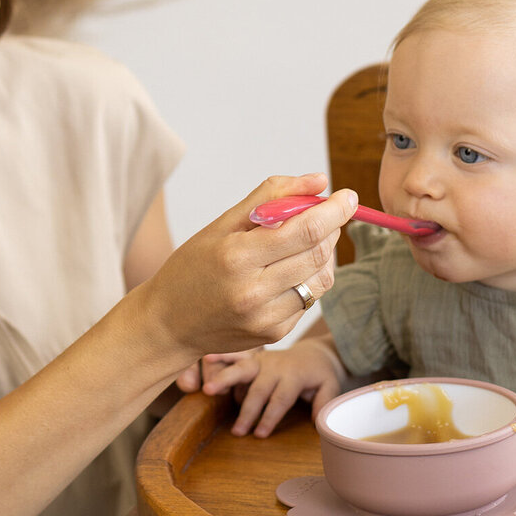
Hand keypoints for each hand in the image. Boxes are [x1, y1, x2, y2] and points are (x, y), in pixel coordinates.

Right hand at [138, 174, 356, 361]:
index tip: (347, 196)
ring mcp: (266, 318)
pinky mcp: (274, 334)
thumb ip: (270, 197)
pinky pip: (308, 300)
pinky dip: (307, 280)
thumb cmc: (193, 267)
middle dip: (331, 228)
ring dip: (323, 255)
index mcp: (237, 257)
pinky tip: (285, 274)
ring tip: (302, 244)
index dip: (334, 210)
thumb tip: (319, 180)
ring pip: (321, 279)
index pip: (305, 230)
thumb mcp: (222, 224)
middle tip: (324, 215)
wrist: (168, 324)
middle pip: (319, 252)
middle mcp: (253, 291)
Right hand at [201, 337, 346, 436]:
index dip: (270, 417)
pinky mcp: (254, 357)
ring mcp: (262, 359)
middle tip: (237, 432)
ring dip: (224, 379)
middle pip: (259, 389)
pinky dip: (221, 355)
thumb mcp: (330, 387)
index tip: (259, 435)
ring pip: (242, 369)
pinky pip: (236, 355)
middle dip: (247, 411)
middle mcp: (275, 366)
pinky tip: (206, 357)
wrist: (314, 353)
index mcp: (294, 375)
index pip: (280, 399)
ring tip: (207, 390)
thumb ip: (324, 403)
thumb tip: (318, 423)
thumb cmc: (320, 375)